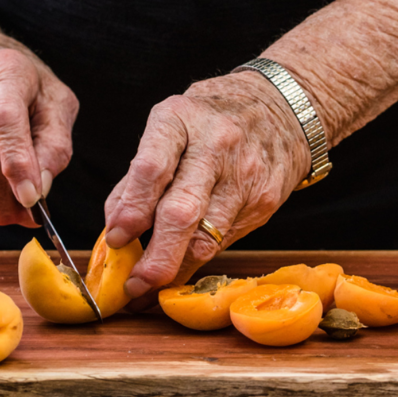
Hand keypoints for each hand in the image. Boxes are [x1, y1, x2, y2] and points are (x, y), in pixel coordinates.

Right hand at [0, 34, 77, 226]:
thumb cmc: (18, 86)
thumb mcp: (54, 100)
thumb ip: (56, 143)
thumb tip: (41, 187)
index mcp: (3, 72)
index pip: (6, 120)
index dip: (19, 163)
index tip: (31, 198)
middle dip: (8, 199)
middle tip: (28, 217)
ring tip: (8, 175)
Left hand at [104, 71, 311, 297]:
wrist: (282, 108)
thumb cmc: (210, 120)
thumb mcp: (169, 127)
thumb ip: (138, 176)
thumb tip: (115, 228)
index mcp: (180, 119)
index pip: (151, 168)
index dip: (132, 210)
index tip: (116, 240)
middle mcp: (215, 146)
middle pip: (181, 213)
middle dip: (156, 258)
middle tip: (133, 286)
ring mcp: (245, 176)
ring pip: (206, 238)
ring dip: (175, 270)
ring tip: (149, 288)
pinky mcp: (264, 202)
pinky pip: (224, 241)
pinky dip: (198, 258)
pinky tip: (181, 267)